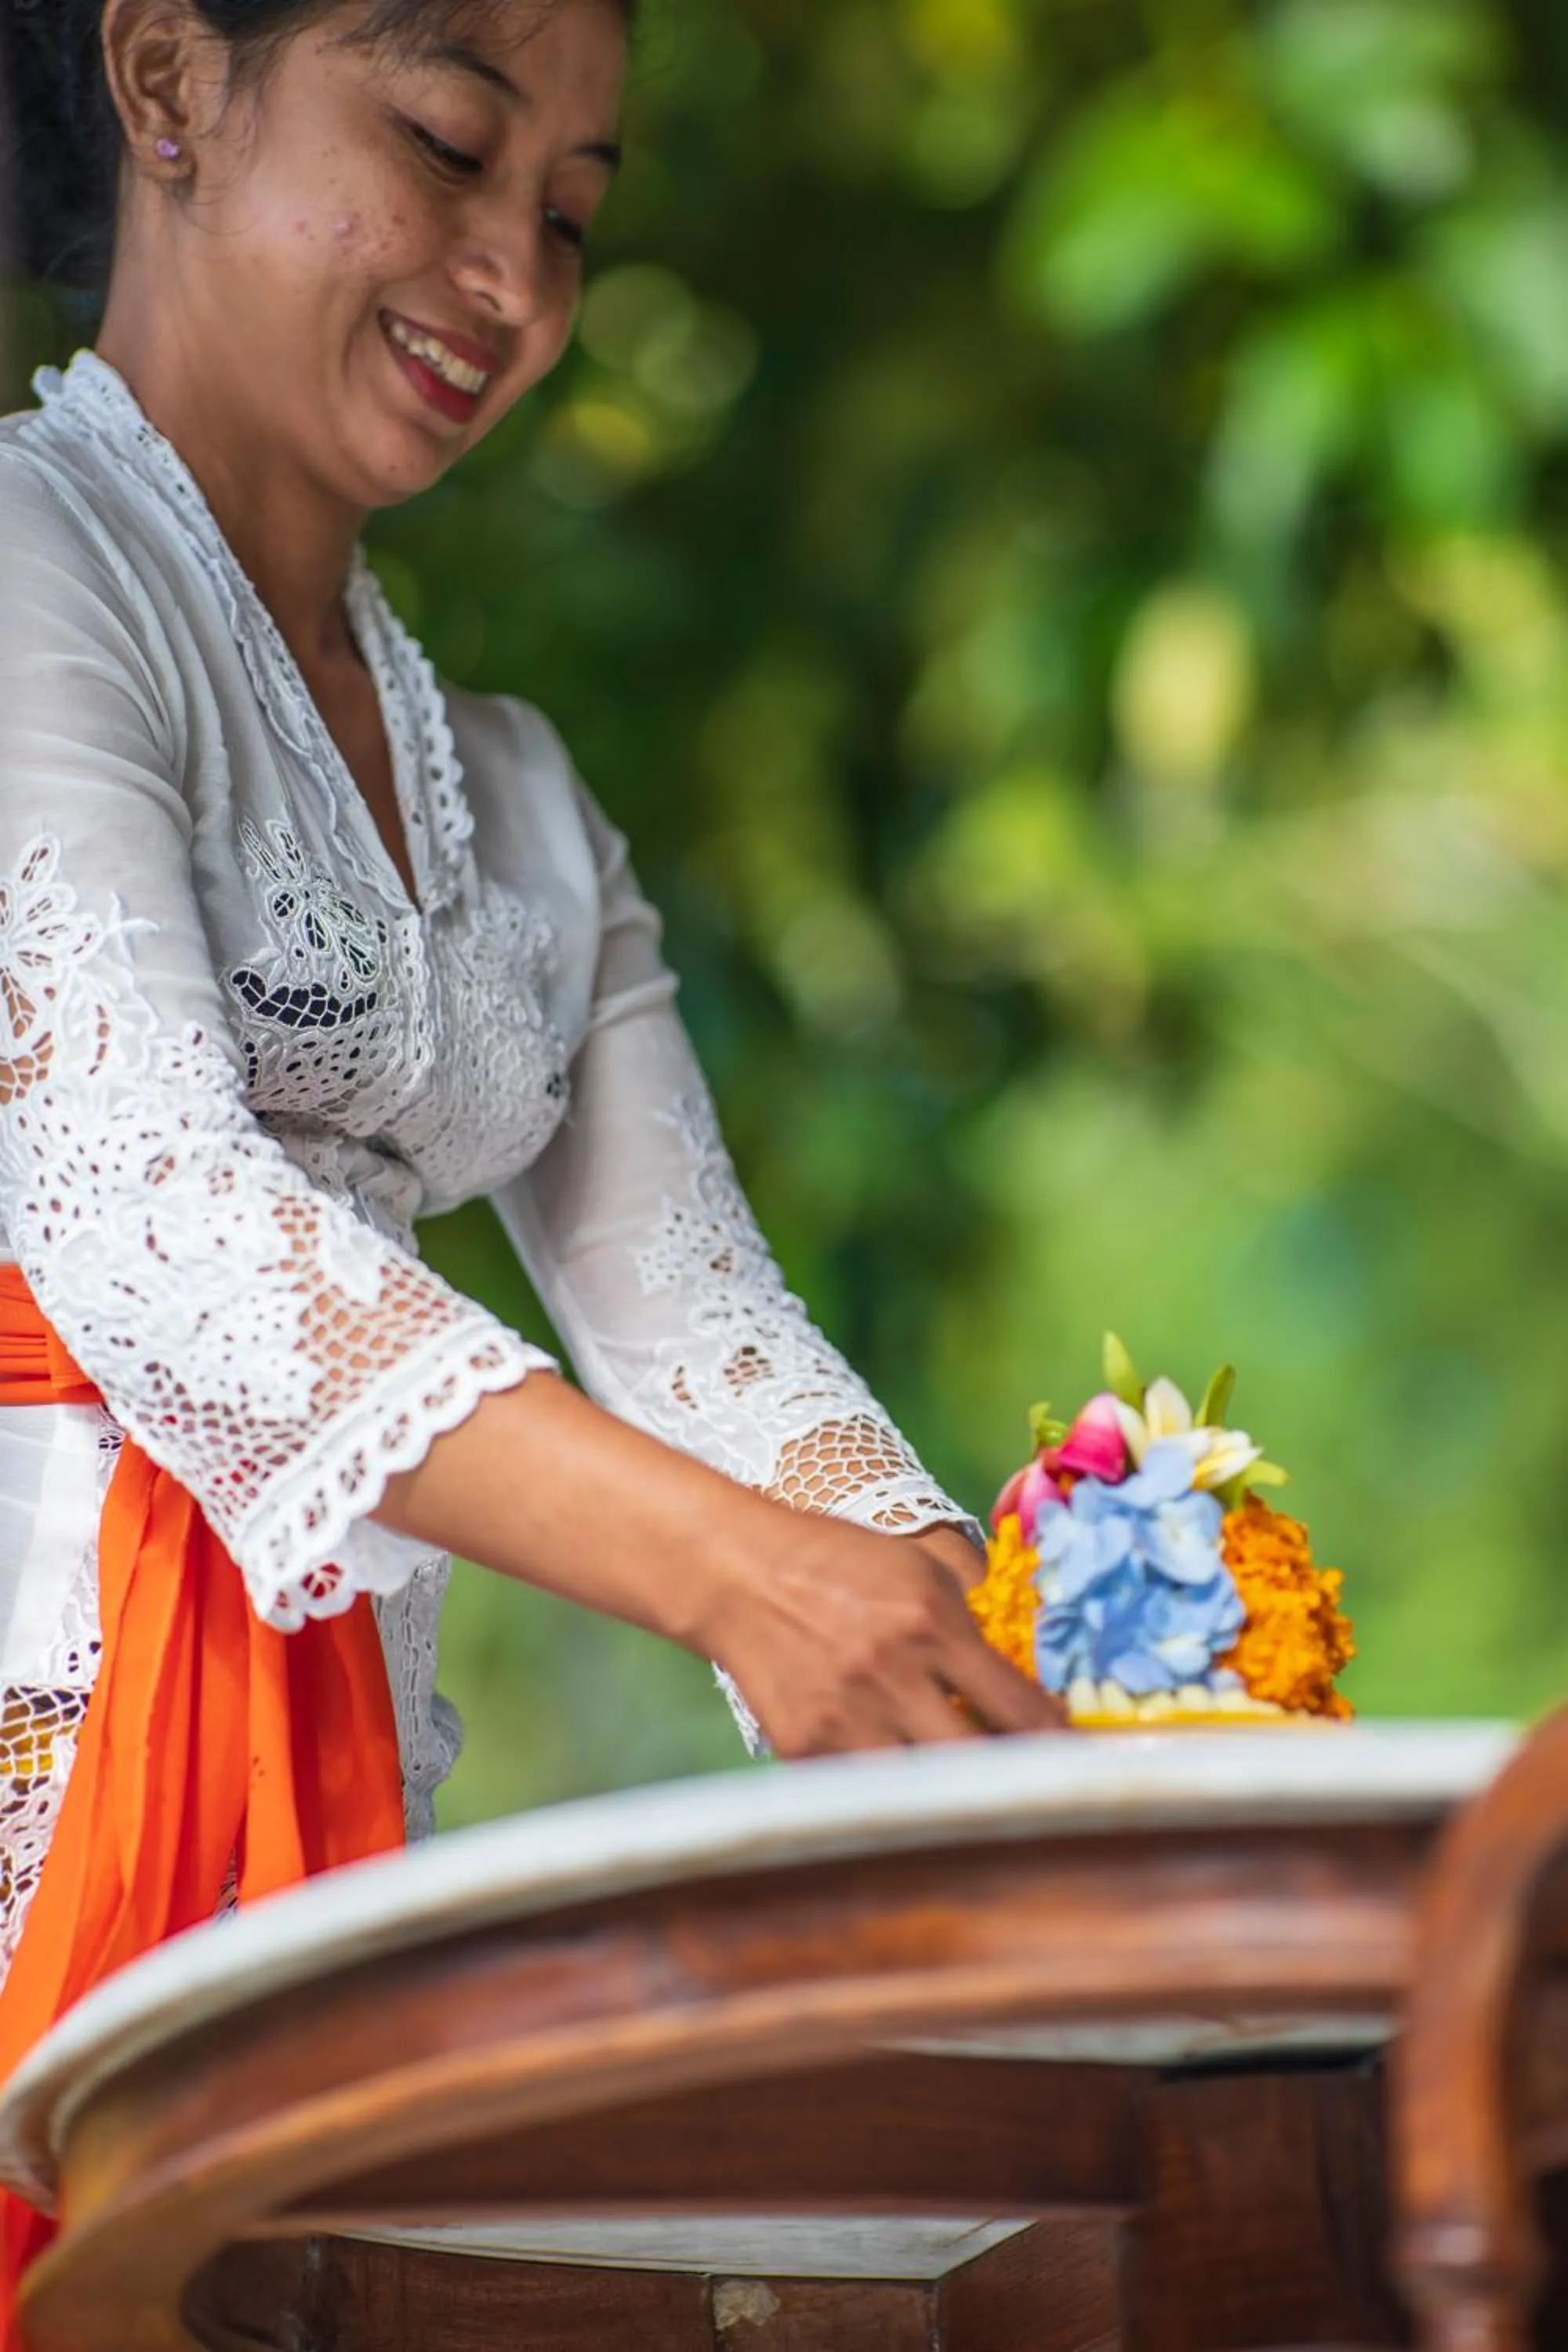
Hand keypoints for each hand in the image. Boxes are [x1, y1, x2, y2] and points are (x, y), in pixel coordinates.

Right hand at [705, 1514, 1069, 1759]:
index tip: (1072, 1753)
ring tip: (977, 1793)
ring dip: (955, 1793)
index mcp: (930, 1622)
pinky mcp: (806, 1748)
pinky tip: (906, 1777)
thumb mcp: (922, 1568)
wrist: (742, 1576)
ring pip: (924, 1791)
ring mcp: (845, 1718)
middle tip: (1039, 1787)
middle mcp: (891, 1674)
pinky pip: (868, 1790)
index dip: (1056, 1742)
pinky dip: (893, 1789)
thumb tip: (1035, 1680)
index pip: (1018, 1708)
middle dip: (1017, 1781)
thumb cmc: (842, 1563)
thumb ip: (976, 1622)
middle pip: (979, 1763)